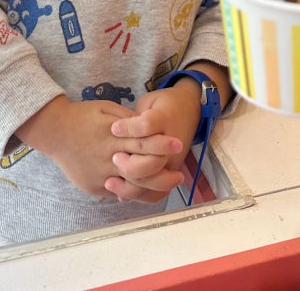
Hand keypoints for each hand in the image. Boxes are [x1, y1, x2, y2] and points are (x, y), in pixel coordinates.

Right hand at [17, 95, 181, 198]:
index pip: (143, 143)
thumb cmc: (83, 116)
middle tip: (179, 174)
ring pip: (132, 187)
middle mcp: (108, 157)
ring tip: (167, 186)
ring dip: (152, 187)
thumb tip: (148, 128)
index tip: (178, 145)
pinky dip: (132, 191)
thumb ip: (128, 120)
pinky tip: (144, 190)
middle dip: (163, 174)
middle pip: (141, 170)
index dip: (162, 145)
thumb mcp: (107, 108)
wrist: (54, 131)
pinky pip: (117, 192)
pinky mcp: (93, 186)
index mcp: (114, 136)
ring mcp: (100, 175)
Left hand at [104, 82, 202, 202]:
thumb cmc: (161, 105)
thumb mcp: (148, 103)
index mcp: (163, 118)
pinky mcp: (171, 171)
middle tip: (114, 158)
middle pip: (152, 161)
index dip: (129, 128)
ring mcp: (172, 160)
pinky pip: (157, 192)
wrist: (189, 110)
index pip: (147, 126)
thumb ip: (133, 119)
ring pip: (154, 181)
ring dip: (130, 185)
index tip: (113, 128)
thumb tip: (112, 134)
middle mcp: (171, 142)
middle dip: (129, 164)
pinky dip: (140, 195)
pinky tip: (121, 193)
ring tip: (110, 182)